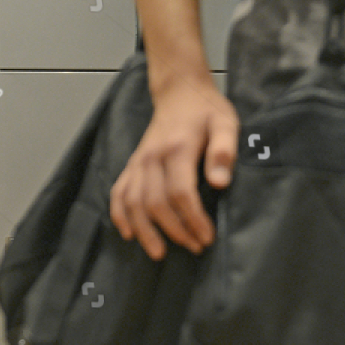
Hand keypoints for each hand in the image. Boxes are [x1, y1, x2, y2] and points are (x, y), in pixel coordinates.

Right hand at [110, 74, 238, 259]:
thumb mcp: (225, 123)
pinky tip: (129, 234)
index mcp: (177, 149)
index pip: (181, 193)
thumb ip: (223, 151)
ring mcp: (138, 161)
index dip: (193, 219)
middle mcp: (152, 157)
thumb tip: (220, 183)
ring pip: (133, 202)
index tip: (207, 237)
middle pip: (155, 203)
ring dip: (145, 231)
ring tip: (159, 252)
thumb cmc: (207, 110)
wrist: (179, 91)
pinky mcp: (132, 165)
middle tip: (194, 248)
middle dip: (174, 231)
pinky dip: (120, 215)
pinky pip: (118, 192)